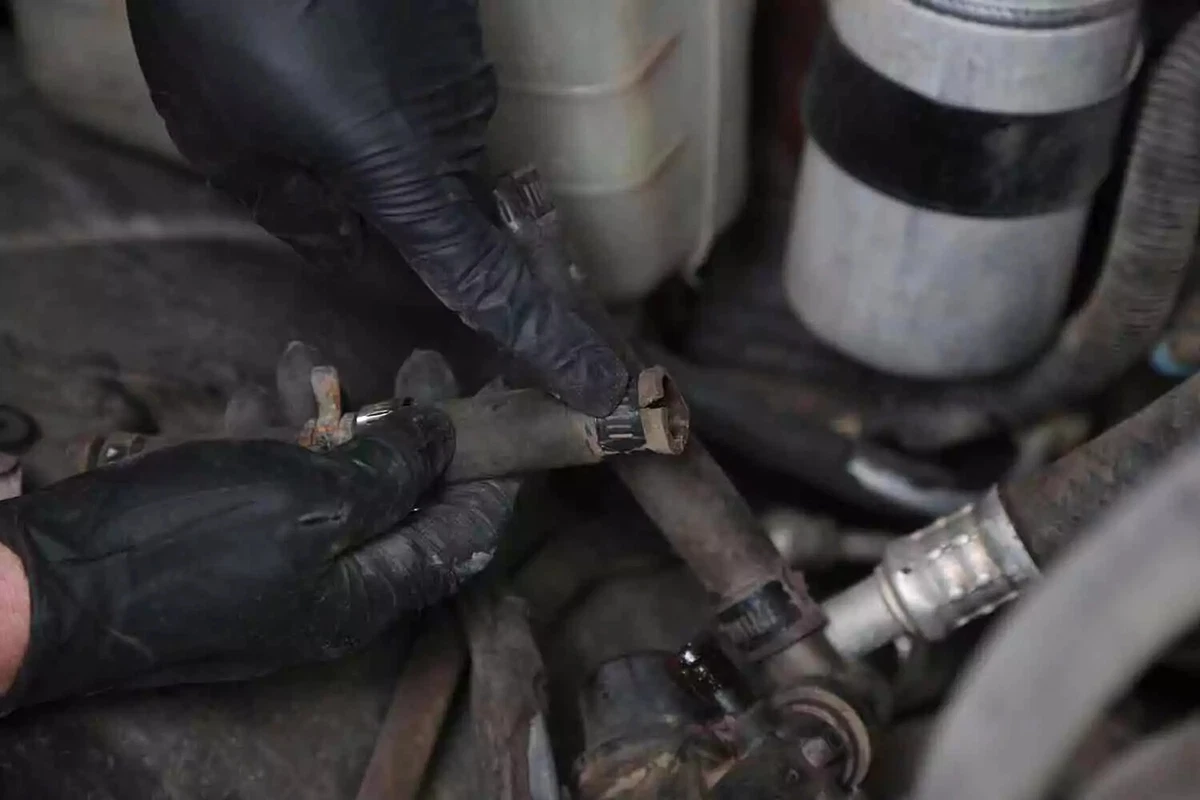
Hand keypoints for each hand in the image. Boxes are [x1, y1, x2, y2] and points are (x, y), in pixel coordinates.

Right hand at [0, 406, 516, 711]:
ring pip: (335, 477)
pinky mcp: (230, 531)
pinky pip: (277, 476)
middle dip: (415, 429)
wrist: (52, 580)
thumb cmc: (189, 541)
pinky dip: (279, 427)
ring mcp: (280, 557)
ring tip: (318, 361)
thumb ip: (389, 476)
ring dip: (337, 415)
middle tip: (422, 366)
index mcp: (366, 591)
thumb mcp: (309, 503)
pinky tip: (265, 382)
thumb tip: (446, 443)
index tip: (513, 418)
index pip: (460, 535)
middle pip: (402, 502)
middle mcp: (333, 583)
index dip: (492, 475)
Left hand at [125, 0, 627, 416]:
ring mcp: (466, 72)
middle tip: (305, 178)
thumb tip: (356, 251)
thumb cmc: (226, 15)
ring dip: (376, 158)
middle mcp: (457, 127)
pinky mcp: (460, 32)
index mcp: (401, 172)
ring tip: (291, 93)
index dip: (550, 345)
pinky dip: (384, 105)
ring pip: (433, 155)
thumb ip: (299, 215)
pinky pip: (432, 100)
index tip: (606, 386)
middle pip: (449, 222)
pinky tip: (323, 59)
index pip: (489, 284)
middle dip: (394, 235)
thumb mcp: (227, 138)